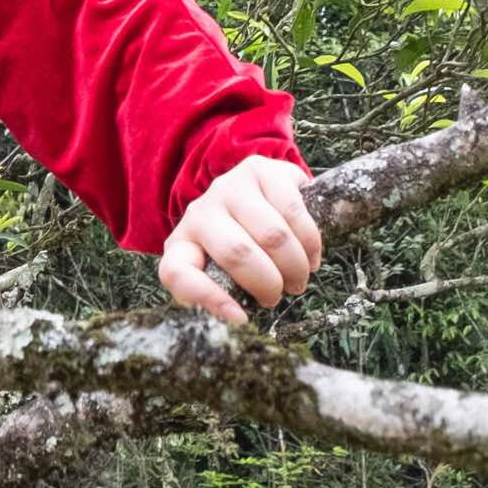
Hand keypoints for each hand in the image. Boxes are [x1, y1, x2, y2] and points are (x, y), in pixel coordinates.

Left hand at [159, 155, 320, 322]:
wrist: (254, 195)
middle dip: (270, 283)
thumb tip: (236, 318)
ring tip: (299, 277)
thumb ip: (221, 292)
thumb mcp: (220, 271)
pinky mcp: (258, 169)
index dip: (207, 298)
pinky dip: (310, 243)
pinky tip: (309, 255)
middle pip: (238, 254)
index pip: (177, 273)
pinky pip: (293, 211)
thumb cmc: (238, 245)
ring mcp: (227, 187)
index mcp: (180, 245)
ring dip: (295, 266)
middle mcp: (198, 212)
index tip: (241, 318)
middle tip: (284, 293)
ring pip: (272, 235)